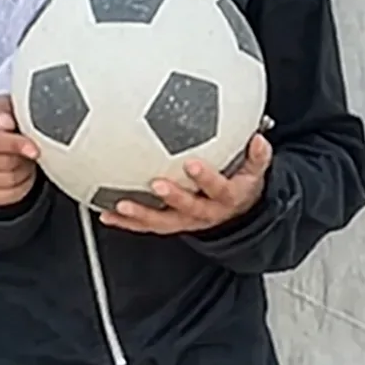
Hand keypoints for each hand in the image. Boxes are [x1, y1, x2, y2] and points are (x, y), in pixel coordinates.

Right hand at [0, 95, 42, 206]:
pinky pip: (6, 195)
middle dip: (19, 157)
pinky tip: (18, 175)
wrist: (13, 148)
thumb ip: (5, 110)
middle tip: (28, 151)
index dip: (13, 144)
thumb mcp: (12, 109)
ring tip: (23, 160)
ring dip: (22, 171)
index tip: (32, 148)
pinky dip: (19, 187)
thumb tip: (4, 121)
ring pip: (6, 180)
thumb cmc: (12, 125)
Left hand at [98, 135, 272, 235]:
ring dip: (141, 214)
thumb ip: (258, 155)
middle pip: (190, 208)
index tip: (192, 163)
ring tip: (121, 204)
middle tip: (156, 184)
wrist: (238, 215)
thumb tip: (258, 139)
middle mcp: (207, 212)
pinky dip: (126, 221)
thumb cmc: (241, 184)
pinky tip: (106, 212)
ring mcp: (186, 221)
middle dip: (173, 197)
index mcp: (228, 197)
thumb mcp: (256, 171)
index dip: (206, 178)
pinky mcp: (170, 225)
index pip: (219, 188)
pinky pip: (147, 225)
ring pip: (163, 222)